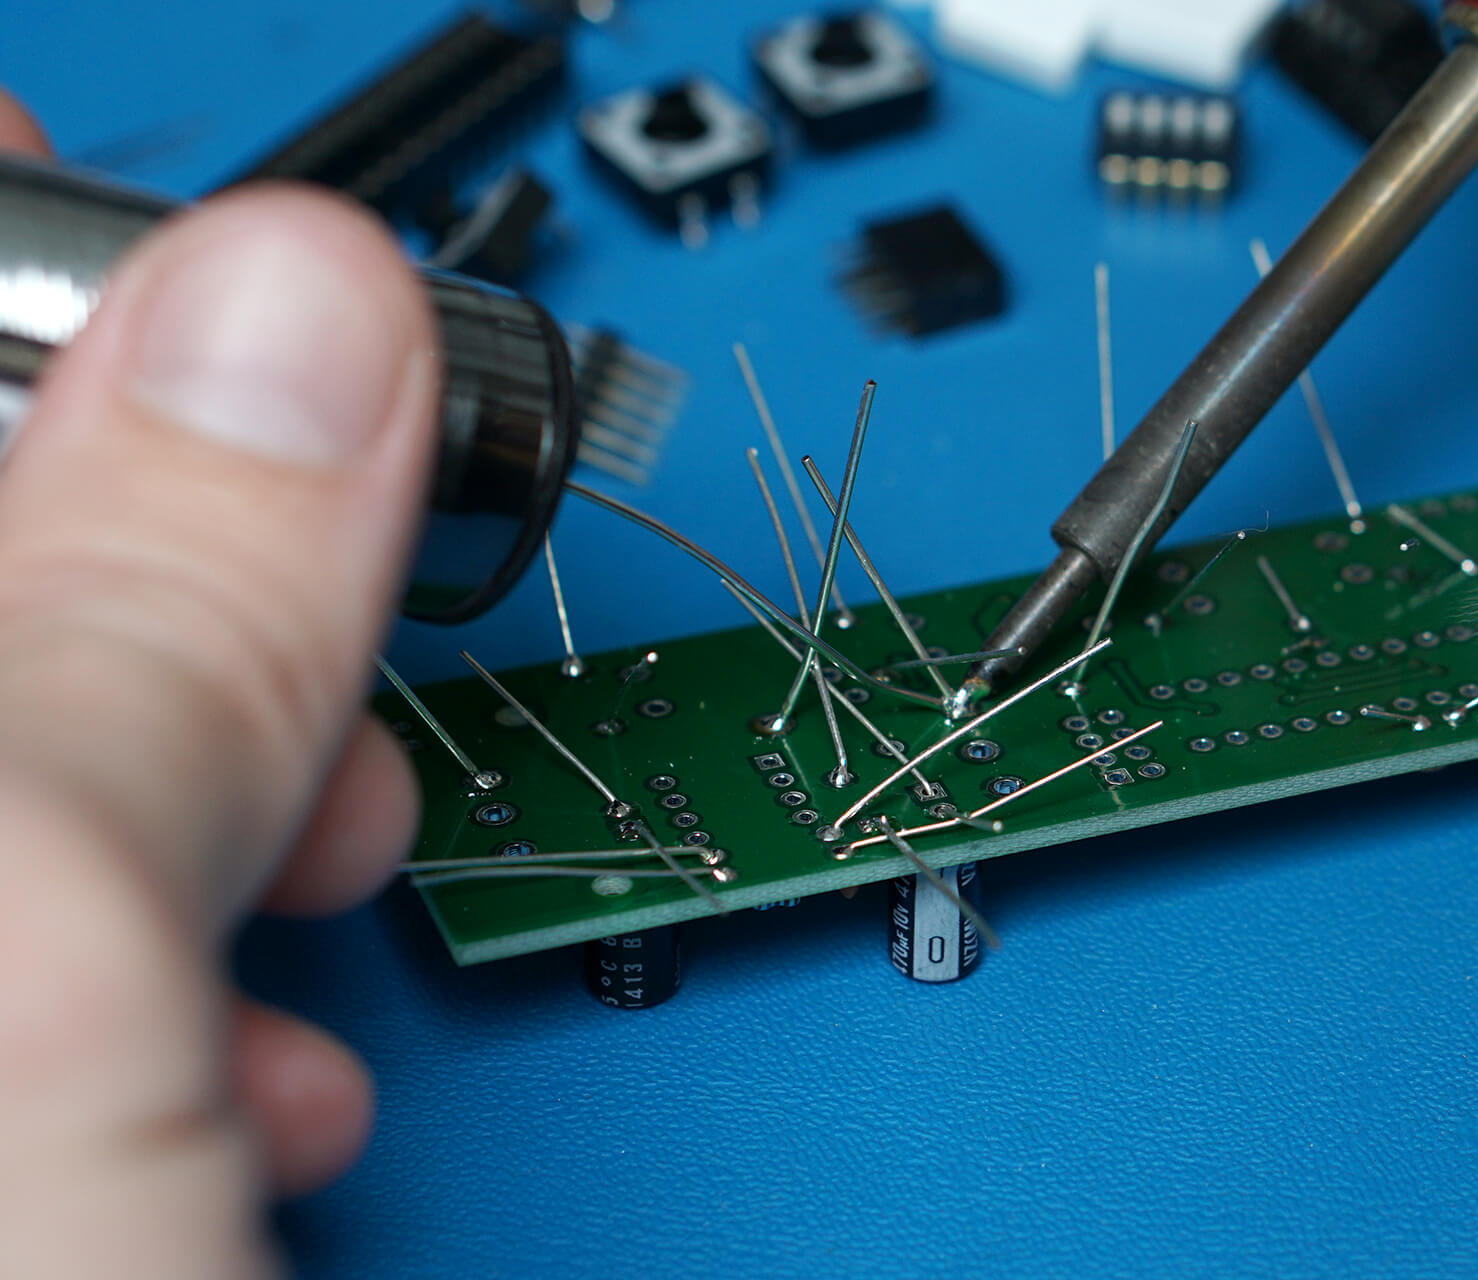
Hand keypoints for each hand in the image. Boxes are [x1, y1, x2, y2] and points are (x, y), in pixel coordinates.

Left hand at [0, 93, 434, 1275]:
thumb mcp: (40, 978)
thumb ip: (152, 628)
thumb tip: (295, 317)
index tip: (130, 210)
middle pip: (5, 549)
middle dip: (171, 551)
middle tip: (303, 587)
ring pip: (68, 738)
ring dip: (233, 766)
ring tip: (322, 861)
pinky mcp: (15, 1092)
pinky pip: (94, 927)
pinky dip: (217, 953)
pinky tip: (266, 1060)